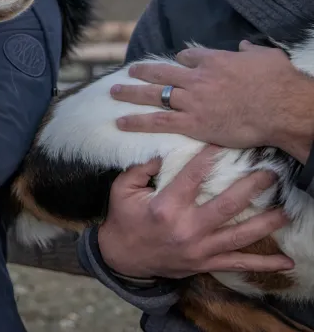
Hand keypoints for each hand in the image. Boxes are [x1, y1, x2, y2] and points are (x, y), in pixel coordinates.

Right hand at [98, 145, 293, 279]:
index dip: (210, 158)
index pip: (193, 177)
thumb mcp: (122, 189)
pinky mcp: (205, 263)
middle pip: (226, 205)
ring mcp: (199, 249)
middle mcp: (186, 228)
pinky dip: (264, 264)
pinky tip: (287, 261)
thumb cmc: (123, 219)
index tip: (225, 143)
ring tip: (286, 210)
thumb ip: (141, 168)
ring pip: (240, 235)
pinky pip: (239, 265)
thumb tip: (164, 151)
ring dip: (266, 223)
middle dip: (251, 188)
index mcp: (165, 207)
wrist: (122, 259)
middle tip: (270, 174)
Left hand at [109, 40, 313, 160]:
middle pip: (162, 73)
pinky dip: (137, 121)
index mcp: (214, 61)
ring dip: (131, 93)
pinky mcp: (192, 123)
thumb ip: (251, 51)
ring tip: (114, 92)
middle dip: (143, 72)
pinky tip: (121, 122)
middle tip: (128, 71)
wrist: (282, 108)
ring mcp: (192, 101)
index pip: (188, 56)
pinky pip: (158, 121)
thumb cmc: (279, 82)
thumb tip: (245, 47)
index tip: (177, 63)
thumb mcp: (267, 56)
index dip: (181, 60)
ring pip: (154, 95)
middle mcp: (197, 79)